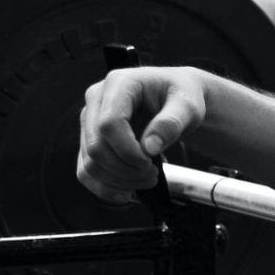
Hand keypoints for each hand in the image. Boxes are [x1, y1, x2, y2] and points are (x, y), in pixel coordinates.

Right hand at [75, 67, 207, 203]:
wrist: (176, 98)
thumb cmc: (181, 96)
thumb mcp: (188, 106)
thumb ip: (171, 123)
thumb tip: (149, 147)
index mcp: (119, 83)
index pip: (109, 123)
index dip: (128, 151)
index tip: (150, 163)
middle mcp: (97, 99)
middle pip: (95, 146)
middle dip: (124, 169)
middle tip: (152, 175)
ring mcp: (90, 120)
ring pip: (89, 163)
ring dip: (118, 181)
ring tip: (147, 180)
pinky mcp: (89, 139)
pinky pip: (86, 171)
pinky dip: (104, 186)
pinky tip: (127, 192)